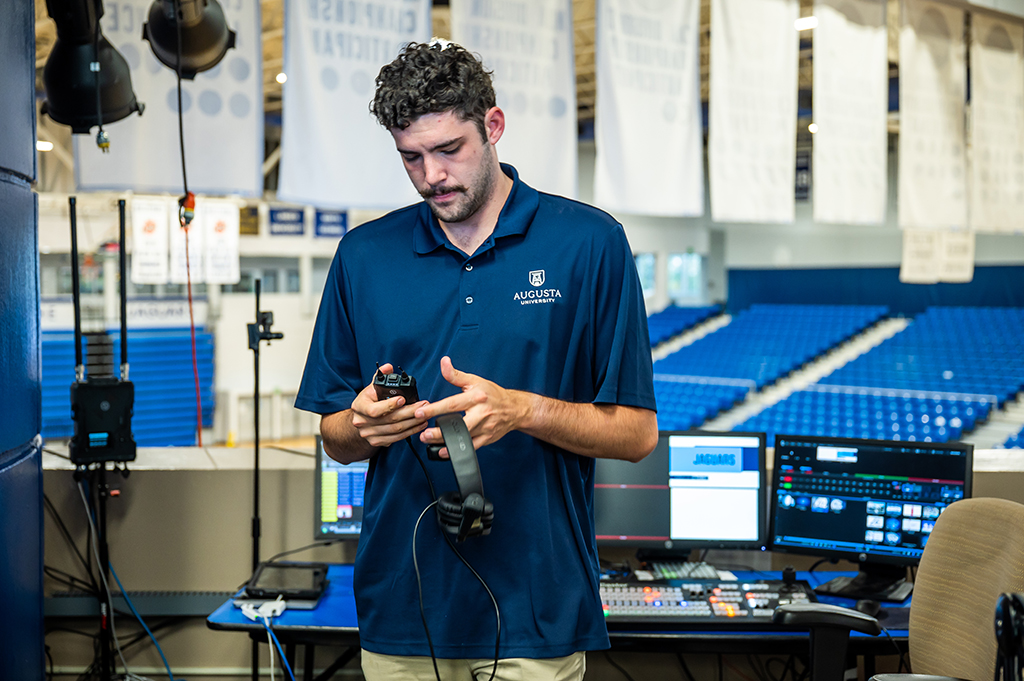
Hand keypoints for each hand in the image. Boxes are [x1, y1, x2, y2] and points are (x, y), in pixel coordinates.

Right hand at [350, 363, 428, 447]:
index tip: (404, 399)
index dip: (390, 405)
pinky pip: (397, 438)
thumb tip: (388, 367)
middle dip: (410, 412)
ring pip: (396, 430)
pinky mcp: (377, 442)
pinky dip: (410, 432)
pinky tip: (419, 425)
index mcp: (359, 406)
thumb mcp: (372, 387)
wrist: (361, 419)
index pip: (375, 409)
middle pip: (390, 420)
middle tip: (424, 405)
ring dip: (413, 423)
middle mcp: (362, 422)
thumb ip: (381, 376)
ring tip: (425, 415)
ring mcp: (369, 434)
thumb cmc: (369, 401)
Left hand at [415, 356, 529, 455]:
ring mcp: (485, 428)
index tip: (421, 412)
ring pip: (464, 438)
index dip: (435, 409)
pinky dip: (457, 451)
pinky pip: (471, 447)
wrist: (514, 409)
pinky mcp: (487, 438)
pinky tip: (444, 451)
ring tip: (429, 441)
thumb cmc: (493, 394)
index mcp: (476, 398)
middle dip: (439, 431)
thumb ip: (456, 375)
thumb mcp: (475, 381)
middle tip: (423, 434)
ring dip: (445, 441)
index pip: (452, 404)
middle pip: (458, 425)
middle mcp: (481, 413)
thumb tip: (443, 362)